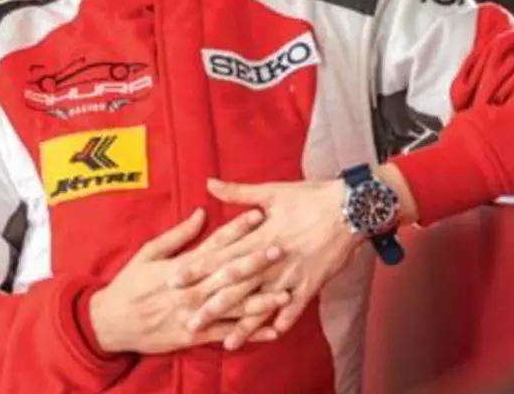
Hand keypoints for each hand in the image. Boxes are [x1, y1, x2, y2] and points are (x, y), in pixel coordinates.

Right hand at [88, 207, 290, 355]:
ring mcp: (195, 312)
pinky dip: (251, 332)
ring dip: (261, 299)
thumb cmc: (129, 284)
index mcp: (182, 266)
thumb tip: (201, 213)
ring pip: (234, 305)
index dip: (238, 229)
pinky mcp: (195, 334)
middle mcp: (192, 288)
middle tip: (281, 249)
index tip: (259, 215)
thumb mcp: (148, 253)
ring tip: (286, 292)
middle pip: (229, 273)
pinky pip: (228, 332)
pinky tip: (274, 329)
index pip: (215, 243)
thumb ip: (177, 235)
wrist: (113, 321)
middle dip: (256, 261)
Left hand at [178, 178, 363, 349]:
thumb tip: (208, 182)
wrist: (351, 207)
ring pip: (263, 304)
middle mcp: (271, 259)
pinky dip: (285, 321)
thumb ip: (237, 192)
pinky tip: (272, 336)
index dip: (197, 269)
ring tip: (226, 343)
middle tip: (188, 320)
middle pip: (236, 286)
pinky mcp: (312, 282)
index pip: (220, 256)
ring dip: (244, 324)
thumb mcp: (270, 191)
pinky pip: (296, 307)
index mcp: (257, 236)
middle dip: (211, 305)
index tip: (175, 281)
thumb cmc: (309, 197)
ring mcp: (292, 273)